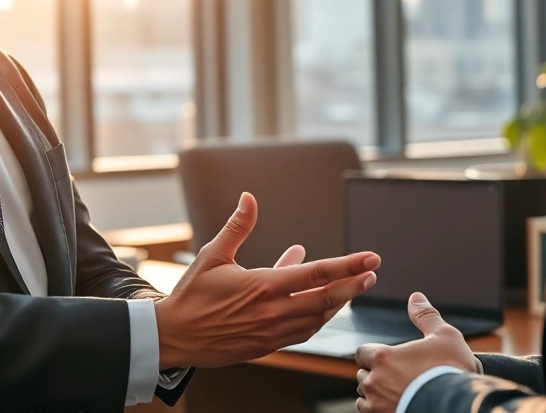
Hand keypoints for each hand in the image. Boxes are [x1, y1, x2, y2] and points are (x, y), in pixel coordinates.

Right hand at [155, 192, 379, 368]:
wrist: (174, 336)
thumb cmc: (191, 294)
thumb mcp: (213, 254)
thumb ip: (238, 226)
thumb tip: (250, 198)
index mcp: (263, 285)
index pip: (317, 274)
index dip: (348, 265)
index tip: (371, 258)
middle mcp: (272, 312)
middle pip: (326, 299)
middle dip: (354, 285)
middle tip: (372, 273)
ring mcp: (271, 333)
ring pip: (318, 319)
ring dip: (339, 304)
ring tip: (352, 288)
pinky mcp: (267, 346)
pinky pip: (302, 334)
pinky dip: (318, 320)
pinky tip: (323, 309)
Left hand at [354, 292, 481, 412]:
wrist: (460, 405)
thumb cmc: (452, 371)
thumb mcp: (444, 336)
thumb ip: (425, 316)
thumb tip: (416, 298)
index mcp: (384, 358)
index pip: (362, 353)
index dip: (373, 355)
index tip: (386, 358)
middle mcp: (375, 383)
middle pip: (363, 376)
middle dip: (375, 375)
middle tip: (396, 377)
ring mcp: (378, 406)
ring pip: (365, 399)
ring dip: (375, 395)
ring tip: (396, 393)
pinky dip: (380, 411)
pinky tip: (397, 406)